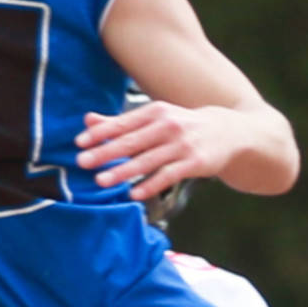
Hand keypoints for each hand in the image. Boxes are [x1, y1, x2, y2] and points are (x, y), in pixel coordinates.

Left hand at [78, 95, 238, 202]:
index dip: (101, 133)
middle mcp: (168, 126)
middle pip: (132, 141)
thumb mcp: (156, 117)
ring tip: (101, 181)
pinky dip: (150, 185)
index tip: (80, 142)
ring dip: (123, 171)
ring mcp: (182, 145)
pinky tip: (134, 194)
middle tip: (83, 162)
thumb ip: (121, 121)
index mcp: (156, 112)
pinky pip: (168, 176)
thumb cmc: (184, 125)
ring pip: (148, 160)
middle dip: (106, 152)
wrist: (228, 132)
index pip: (123, 123)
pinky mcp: (194, 163)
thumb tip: (87, 120)